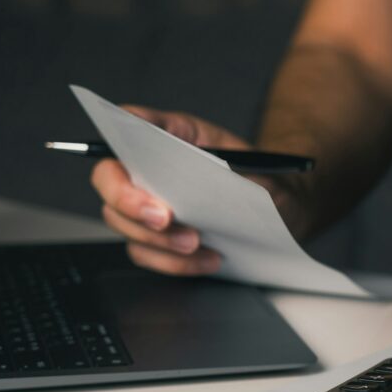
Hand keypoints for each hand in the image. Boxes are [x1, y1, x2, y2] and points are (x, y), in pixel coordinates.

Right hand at [90, 105, 251, 275]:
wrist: (283, 213)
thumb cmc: (261, 179)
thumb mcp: (247, 158)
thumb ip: (215, 157)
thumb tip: (187, 158)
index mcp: (169, 137)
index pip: (124, 129)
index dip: (119, 139)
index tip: (139, 163)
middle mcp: (149, 170)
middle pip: (109, 183)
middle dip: (132, 204)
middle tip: (165, 218)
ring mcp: (147, 207)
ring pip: (123, 225)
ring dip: (158, 240)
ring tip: (196, 243)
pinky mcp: (155, 240)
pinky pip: (146, 254)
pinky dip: (176, 263)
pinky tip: (208, 259)